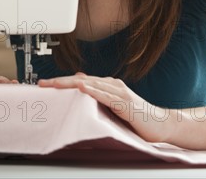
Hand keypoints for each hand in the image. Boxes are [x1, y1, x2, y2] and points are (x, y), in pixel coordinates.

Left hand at [38, 73, 171, 142]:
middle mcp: (113, 85)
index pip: (80, 81)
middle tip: (43, 83)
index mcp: (108, 85)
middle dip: (60, 82)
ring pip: (91, 84)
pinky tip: (82, 88)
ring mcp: (119, 93)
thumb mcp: (113, 105)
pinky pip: (106, 96)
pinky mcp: (126, 103)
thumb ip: (99, 95)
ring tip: (55, 84)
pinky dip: (93, 91)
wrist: (162, 124)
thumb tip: (81, 83)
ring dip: (71, 84)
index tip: (45, 85)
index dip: (62, 82)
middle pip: (81, 80)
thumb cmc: (138, 117)